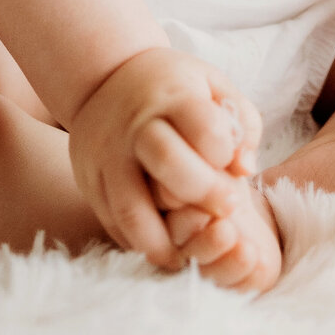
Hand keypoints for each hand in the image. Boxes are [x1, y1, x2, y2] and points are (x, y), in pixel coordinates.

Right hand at [68, 47, 261, 268]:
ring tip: (190, 254)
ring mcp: (108, 156)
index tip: (234, 165)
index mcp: (171, 96)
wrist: (103, 81)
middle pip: (167, 162)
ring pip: (132, 207)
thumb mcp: (213, 85)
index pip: (204, 127)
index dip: (225, 152)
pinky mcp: (91, 182)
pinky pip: (112, 222)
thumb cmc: (173, 88)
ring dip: (165, 240)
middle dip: (204, 194)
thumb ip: (241, 123)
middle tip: (228, 211)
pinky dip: (138, 244)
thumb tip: (244, 169)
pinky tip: (164, 249)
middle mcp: (135, 125)